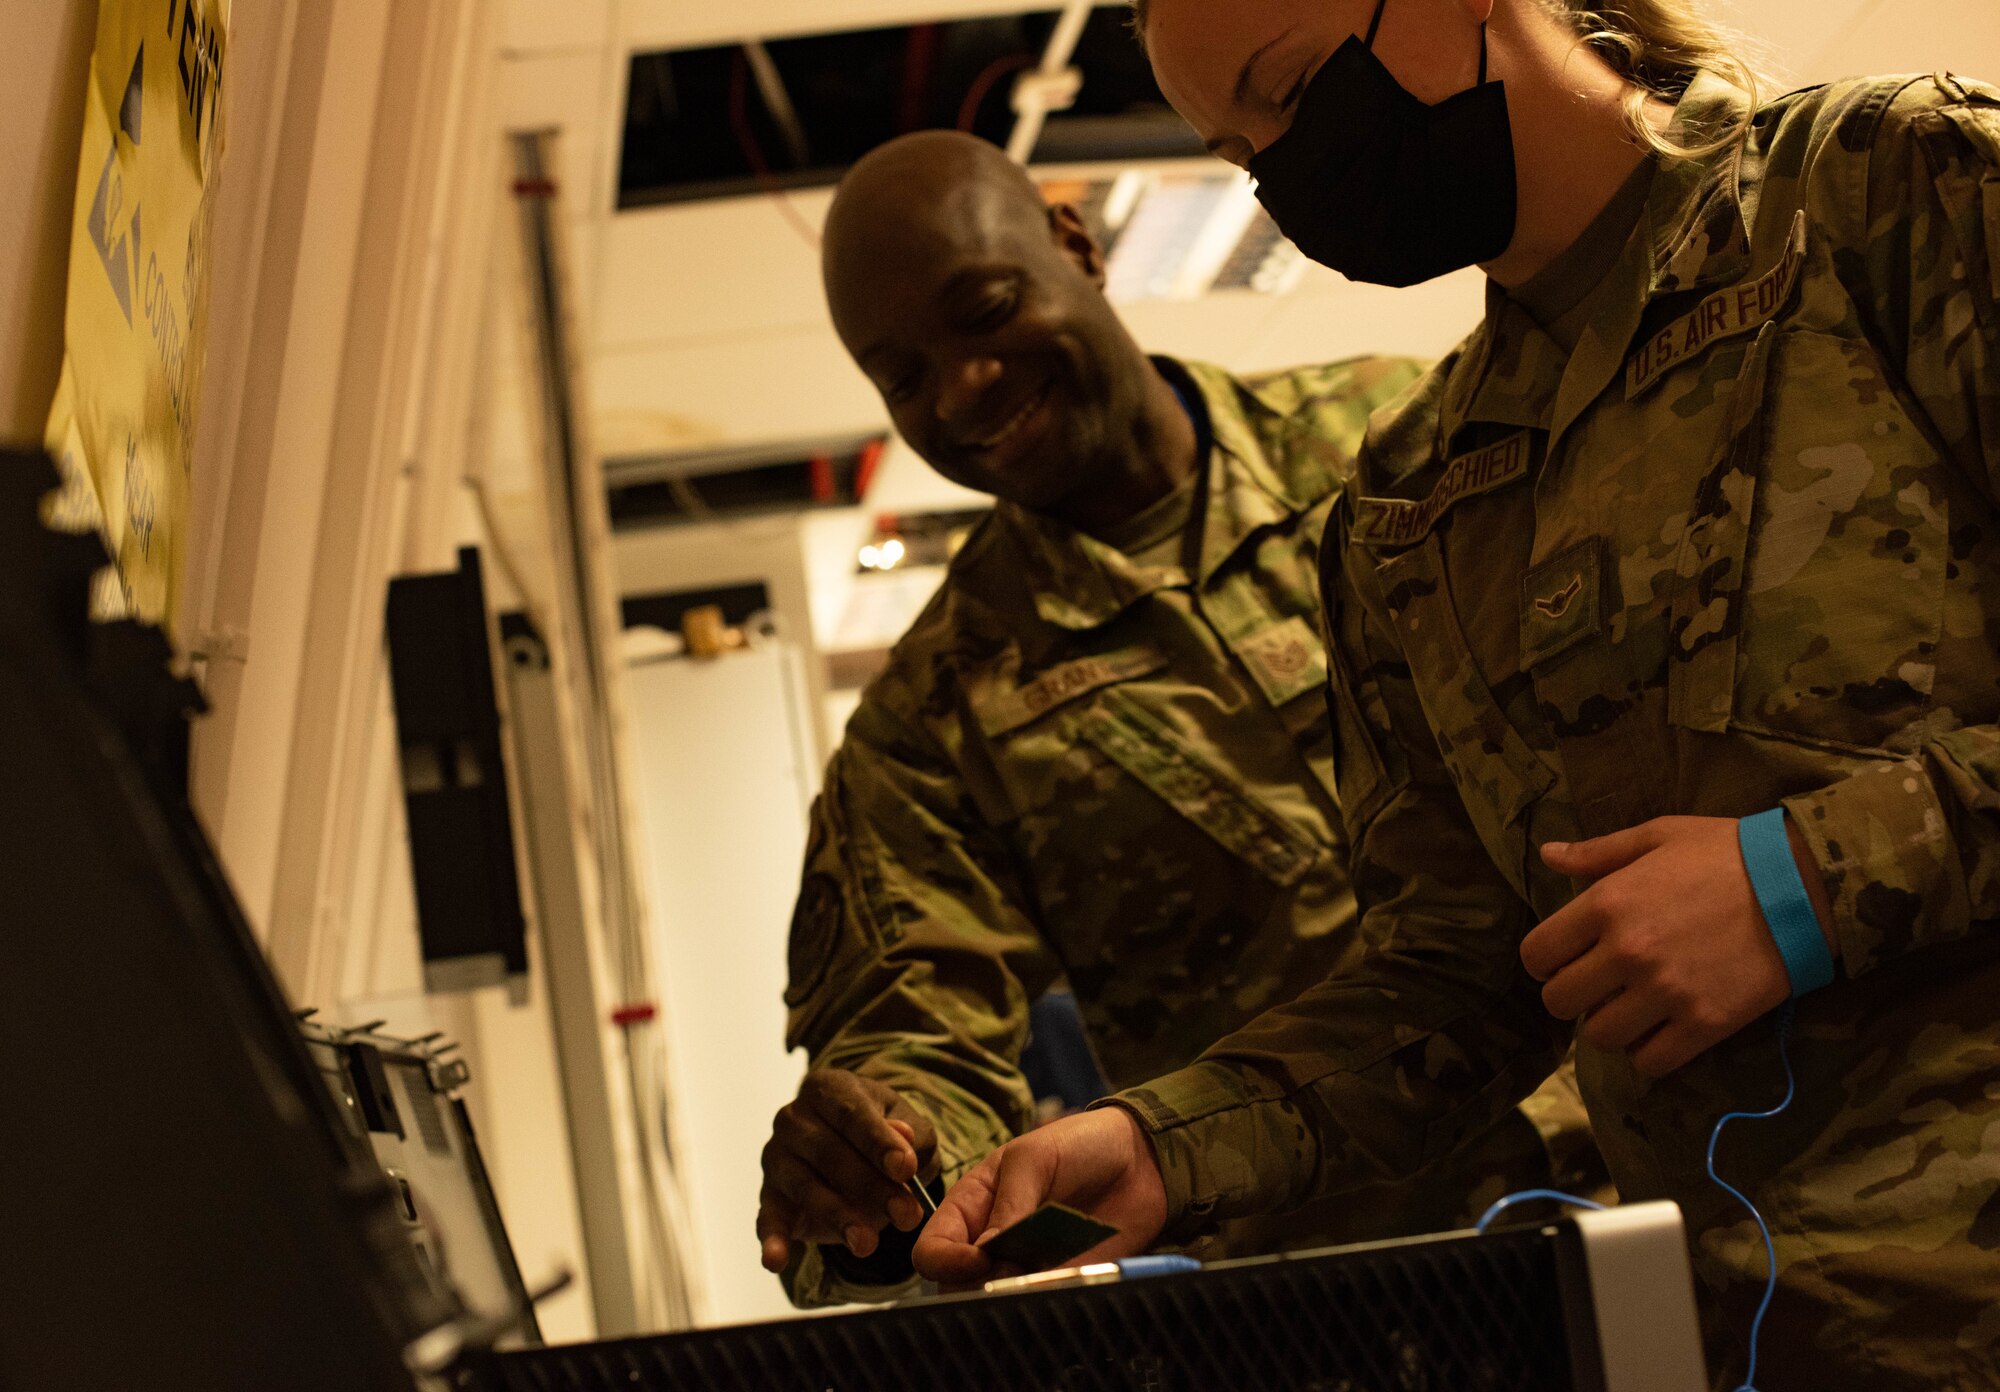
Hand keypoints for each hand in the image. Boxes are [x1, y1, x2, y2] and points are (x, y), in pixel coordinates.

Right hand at [757, 1069, 936, 1272]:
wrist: (860, 1155)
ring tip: (867, 1244)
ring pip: (805, 1186)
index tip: (905, 1169)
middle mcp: (794, 1118)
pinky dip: (772, 1239)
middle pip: (828, 1152)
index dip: (879, 1141)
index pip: (851, 1112)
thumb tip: (902, 1139)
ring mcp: (777, 1156)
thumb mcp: (911, 1128)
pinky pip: (768, 1217)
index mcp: (828, 1089)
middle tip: (906, 1215)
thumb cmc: (885, 1136)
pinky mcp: (769, 1195)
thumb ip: (911, 1134)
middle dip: (870, 1187)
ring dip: (838, 1217)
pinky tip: (776, 1259)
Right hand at [912, 1107, 1166, 1285]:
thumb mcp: (1034, 1160)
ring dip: (1013, 1296)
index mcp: (971, 1207)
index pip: (932, 1249)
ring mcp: (1024, 1267)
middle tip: (1014, 1270)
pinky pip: (1041, 1304)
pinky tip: (1066, 1280)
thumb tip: (985, 1253)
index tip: (979, 1258)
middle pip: (956, 1287)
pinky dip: (1046, 1300)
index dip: (945, 1261)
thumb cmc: (1078, 1145)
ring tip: (1045, 1272)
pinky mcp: (1060, 1283)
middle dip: (978, 1286)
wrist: (1141, 1160)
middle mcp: (990, 1243)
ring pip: (996, 1303)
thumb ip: (1009, 1205)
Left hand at [1524, 816, 1836, 1078]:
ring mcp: (1665, 992)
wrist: (1803, 884)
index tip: (1564, 958)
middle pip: (1559, 1002)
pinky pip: (1650, 1063)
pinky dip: (1648, 1053)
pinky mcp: (1704, 1024)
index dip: (1544, 960)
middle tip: (1597, 986)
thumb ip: (1597, 852)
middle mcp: (1626, 952)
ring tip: (1630, 1008)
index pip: (1537, 955)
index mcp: (1605, 903)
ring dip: (1608, 1025)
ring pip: (1599, 1037)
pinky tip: (1660, 1030)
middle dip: (1571, 995)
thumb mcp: (1658, 835)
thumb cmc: (1726, 851)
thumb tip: (1547, 854)